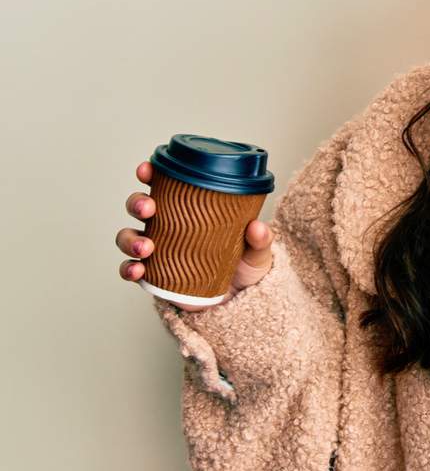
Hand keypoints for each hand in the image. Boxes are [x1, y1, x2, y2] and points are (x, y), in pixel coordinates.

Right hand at [116, 160, 275, 311]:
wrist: (239, 301)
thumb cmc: (244, 266)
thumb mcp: (257, 251)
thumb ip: (261, 239)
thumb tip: (257, 226)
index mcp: (189, 209)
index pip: (164, 184)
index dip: (150, 173)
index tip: (147, 169)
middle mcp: (167, 226)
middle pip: (139, 206)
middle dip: (137, 202)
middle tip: (148, 208)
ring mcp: (157, 250)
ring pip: (129, 236)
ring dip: (130, 238)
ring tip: (146, 247)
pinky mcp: (153, 275)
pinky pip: (130, 269)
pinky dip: (128, 268)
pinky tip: (137, 270)